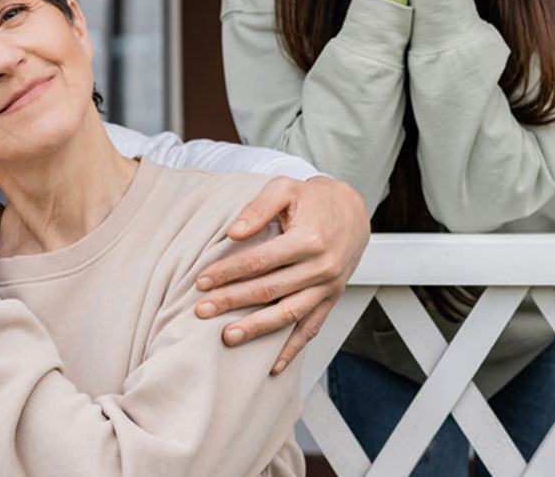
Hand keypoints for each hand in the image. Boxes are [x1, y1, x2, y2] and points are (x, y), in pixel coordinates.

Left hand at [194, 175, 369, 373]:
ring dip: (257, 328)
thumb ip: (258, 207)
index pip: (260, 261)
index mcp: (309, 239)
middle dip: (232, 301)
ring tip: (227, 337)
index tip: (202, 281)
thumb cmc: (313, 199)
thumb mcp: (285, 188)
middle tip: (202, 310)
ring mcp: (328, 287)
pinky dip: (292, 349)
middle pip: (270, 289)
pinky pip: (312, 329)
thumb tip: (233, 233)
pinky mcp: (331, 299)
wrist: (353, 211)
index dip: (229, 272)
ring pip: (289, 314)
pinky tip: (272, 366)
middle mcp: (322, 267)